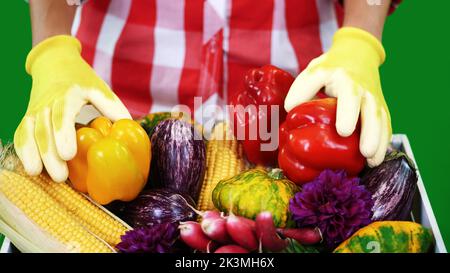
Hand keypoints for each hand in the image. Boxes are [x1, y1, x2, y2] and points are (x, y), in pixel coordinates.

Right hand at [14, 35, 130, 181]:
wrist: (55, 64)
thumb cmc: (82, 81)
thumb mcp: (99, 88)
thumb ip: (112, 107)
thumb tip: (129, 129)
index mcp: (68, 94)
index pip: (62, 114)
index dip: (63, 134)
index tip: (68, 154)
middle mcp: (47, 102)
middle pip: (44, 129)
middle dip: (49, 154)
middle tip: (60, 176)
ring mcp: (35, 110)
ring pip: (29, 133)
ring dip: (32, 155)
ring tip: (37, 174)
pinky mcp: (27, 118)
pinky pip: (21, 134)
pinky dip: (23, 150)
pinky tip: (30, 169)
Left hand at [284, 27, 390, 166]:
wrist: (358, 56)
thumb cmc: (330, 70)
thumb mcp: (313, 72)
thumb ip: (301, 89)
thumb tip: (290, 110)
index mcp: (343, 78)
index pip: (345, 92)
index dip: (345, 111)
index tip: (343, 131)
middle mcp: (361, 88)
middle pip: (368, 108)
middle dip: (366, 129)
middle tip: (362, 149)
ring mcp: (374, 98)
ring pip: (379, 118)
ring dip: (377, 140)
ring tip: (370, 159)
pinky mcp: (381, 108)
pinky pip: (386, 125)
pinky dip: (383, 142)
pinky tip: (375, 159)